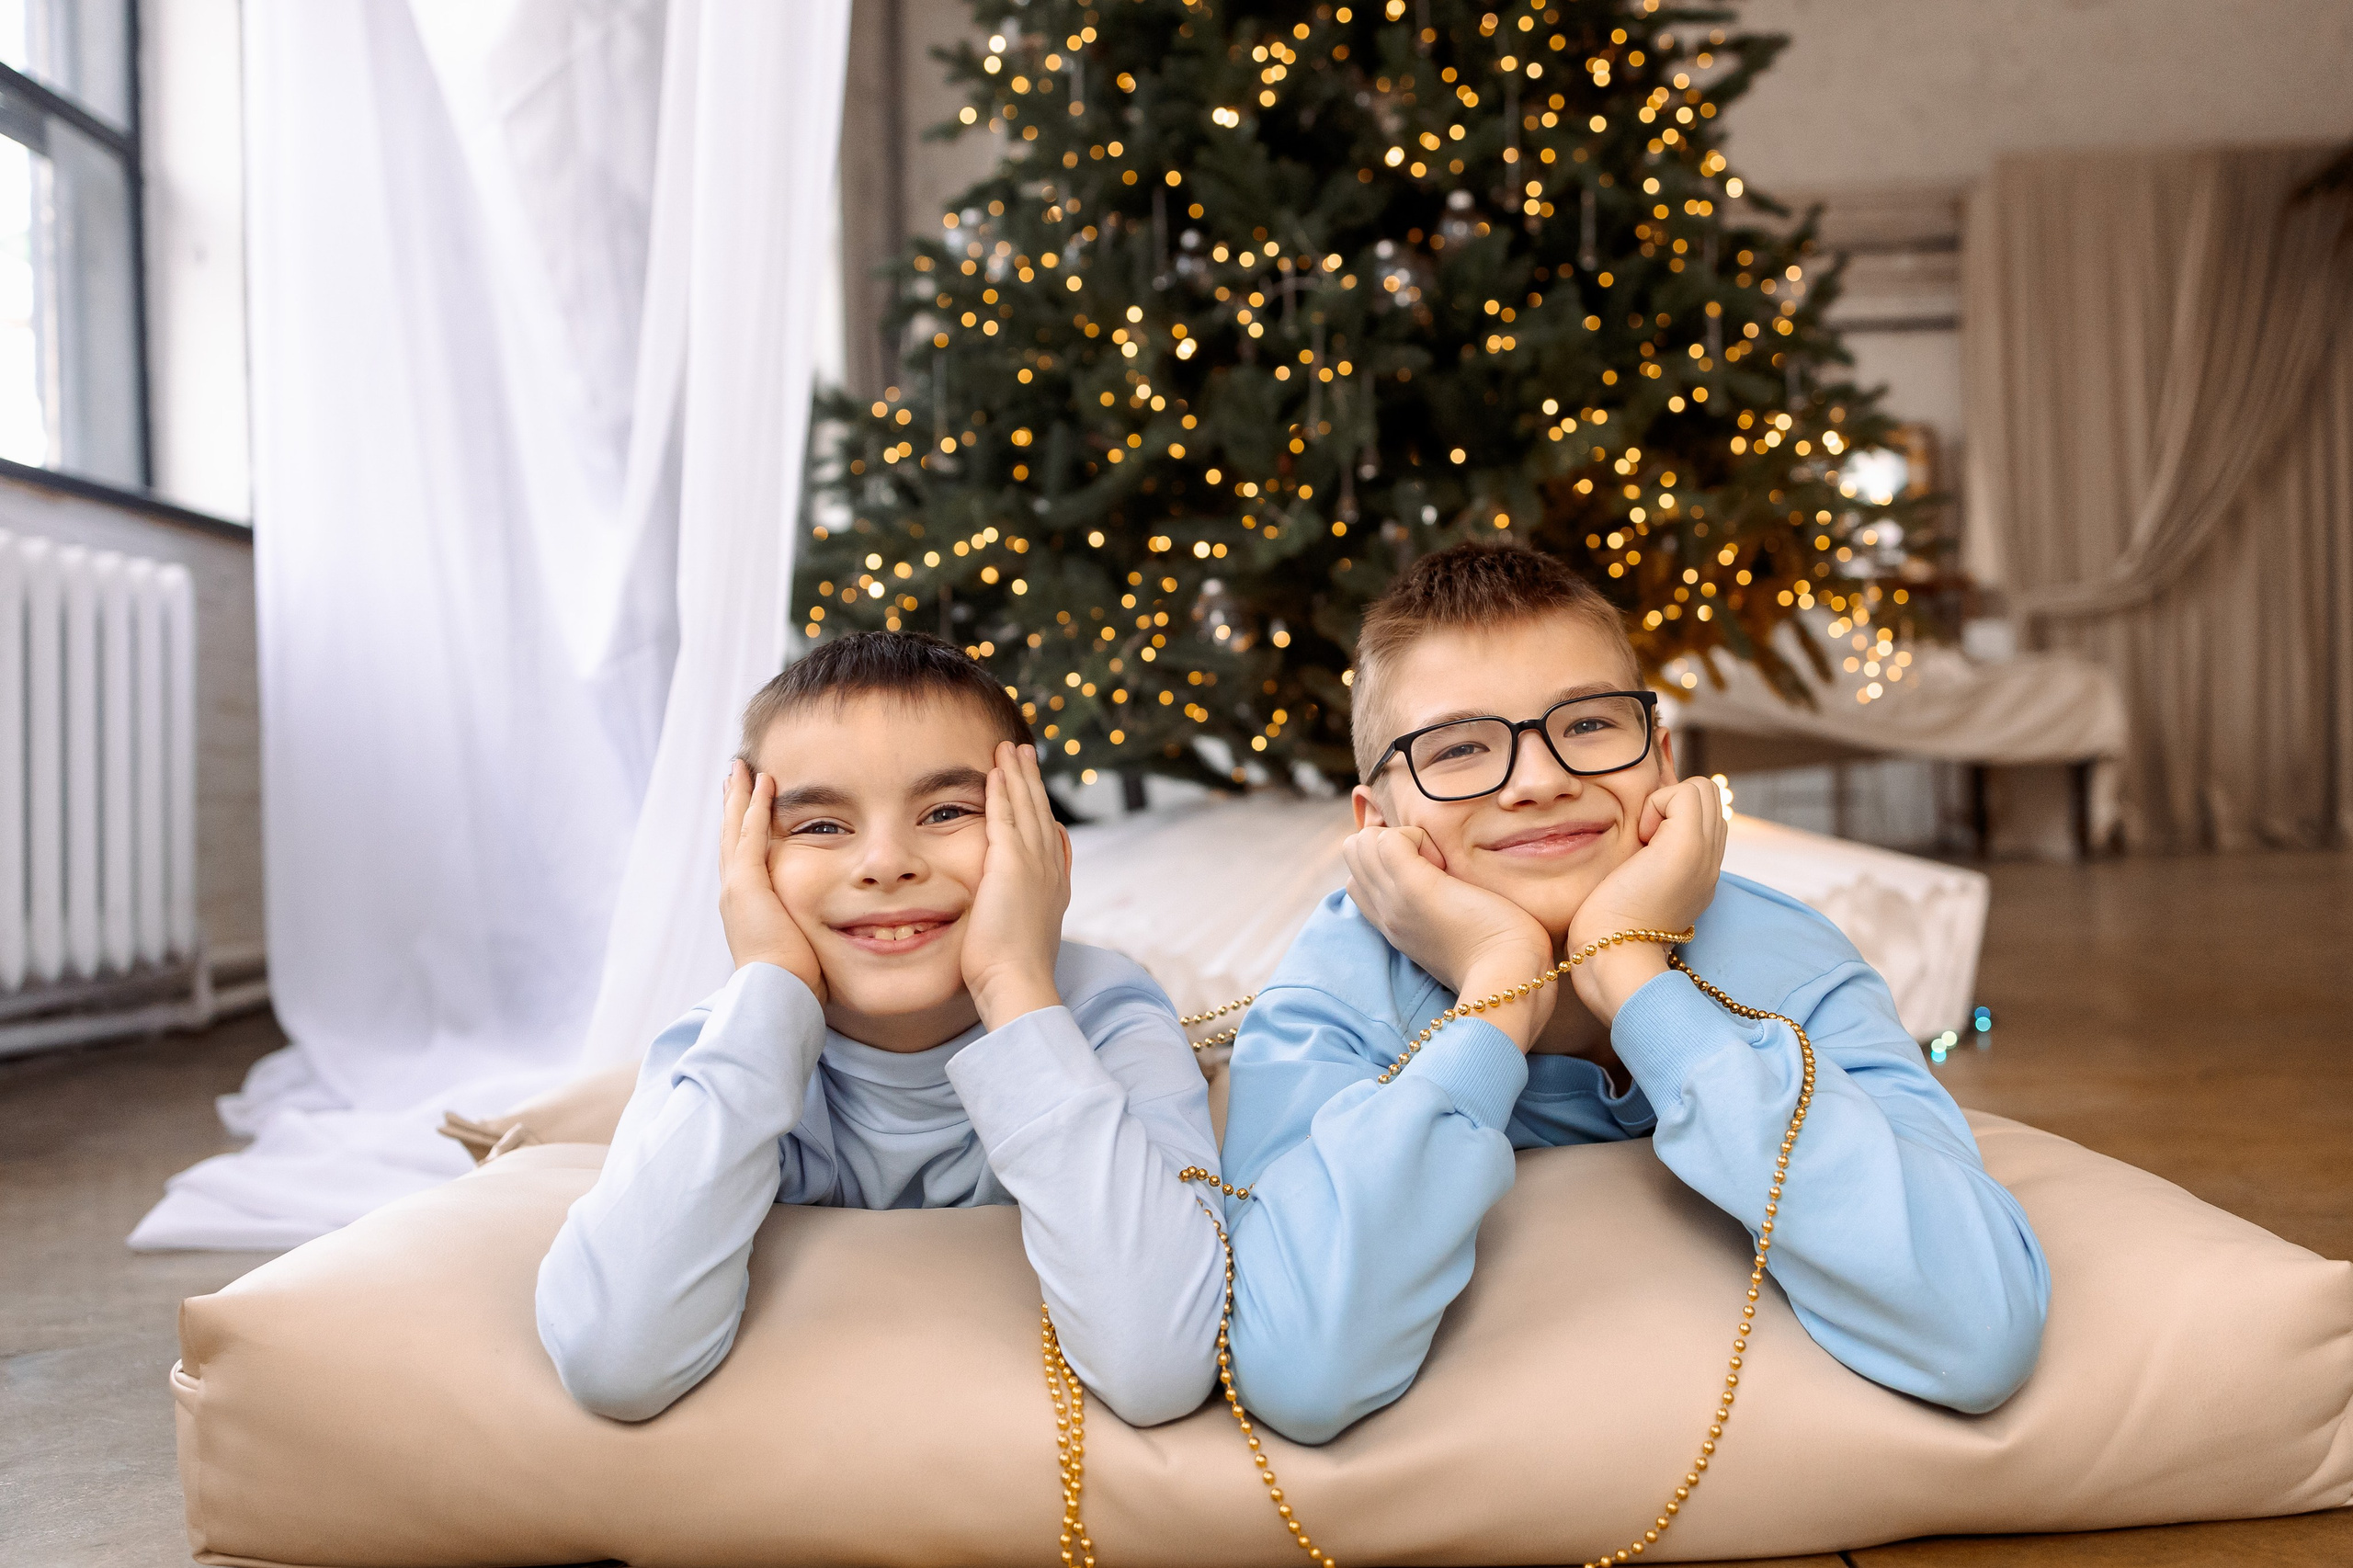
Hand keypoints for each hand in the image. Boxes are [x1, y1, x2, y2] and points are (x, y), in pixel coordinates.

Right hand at [719, 760, 825, 999]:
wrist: (773, 995)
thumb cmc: (792, 984)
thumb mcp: (798, 951)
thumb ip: (807, 935)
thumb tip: (828, 941)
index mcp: (745, 909)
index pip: (743, 860)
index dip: (743, 832)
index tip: (745, 809)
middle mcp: (734, 894)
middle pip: (730, 838)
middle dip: (733, 806)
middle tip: (734, 776)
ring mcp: (736, 886)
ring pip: (735, 829)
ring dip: (740, 797)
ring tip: (743, 769)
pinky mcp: (746, 883)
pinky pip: (750, 834)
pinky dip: (754, 806)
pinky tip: (764, 782)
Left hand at [961, 742, 1070, 1030]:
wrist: (1019, 985)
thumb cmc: (1012, 976)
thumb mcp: (1023, 940)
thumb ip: (1021, 917)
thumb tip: (1017, 909)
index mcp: (1055, 888)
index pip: (1049, 837)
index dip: (1041, 809)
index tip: (1035, 790)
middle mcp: (1051, 871)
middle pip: (1041, 813)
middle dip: (1031, 781)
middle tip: (1023, 752)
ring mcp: (1034, 866)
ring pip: (1026, 807)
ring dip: (1017, 774)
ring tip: (1010, 748)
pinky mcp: (1011, 865)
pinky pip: (1005, 817)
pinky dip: (1002, 791)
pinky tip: (994, 770)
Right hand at [1341, 824, 1557, 1051]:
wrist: (1509, 978)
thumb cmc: (1499, 955)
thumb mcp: (1456, 932)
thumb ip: (1440, 910)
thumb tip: (1445, 880)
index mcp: (1393, 924)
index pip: (1359, 877)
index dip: (1388, 860)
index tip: (1431, 875)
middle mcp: (1385, 913)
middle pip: (1354, 853)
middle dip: (1391, 842)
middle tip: (1435, 865)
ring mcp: (1394, 901)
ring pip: (1362, 842)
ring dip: (1403, 838)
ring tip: (1440, 866)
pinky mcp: (1414, 888)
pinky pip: (1389, 839)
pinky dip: (1418, 837)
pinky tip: (1445, 865)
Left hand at [1566, 775, 1726, 1021]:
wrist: (1611, 954)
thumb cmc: (1605, 924)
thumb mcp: (1633, 882)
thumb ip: (1646, 856)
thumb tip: (1640, 832)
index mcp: (1700, 872)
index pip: (1704, 815)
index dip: (1671, 815)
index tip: (1643, 845)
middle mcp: (1712, 862)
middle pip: (1708, 796)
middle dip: (1672, 803)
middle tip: (1643, 838)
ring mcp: (1706, 854)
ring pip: (1703, 789)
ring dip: (1666, 803)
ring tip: (1643, 840)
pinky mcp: (1689, 847)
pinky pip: (1686, 792)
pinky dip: (1657, 804)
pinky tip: (1641, 840)